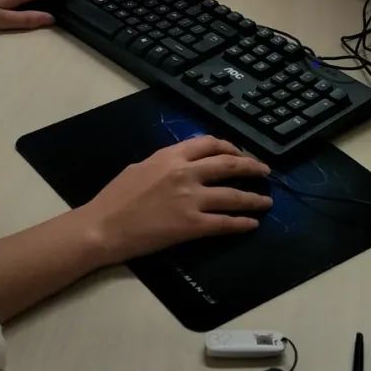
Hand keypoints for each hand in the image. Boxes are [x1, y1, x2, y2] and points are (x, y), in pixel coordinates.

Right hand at [82, 136, 271, 263]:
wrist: (104, 226)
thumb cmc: (115, 197)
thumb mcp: (140, 167)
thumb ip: (165, 163)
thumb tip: (181, 165)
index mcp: (171, 156)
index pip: (209, 144)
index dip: (230, 147)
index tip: (240, 153)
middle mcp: (185, 173)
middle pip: (229, 165)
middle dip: (251, 167)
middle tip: (265, 172)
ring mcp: (190, 200)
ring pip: (233, 195)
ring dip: (254, 198)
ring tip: (266, 201)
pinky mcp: (191, 226)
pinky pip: (224, 223)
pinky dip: (241, 223)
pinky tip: (252, 224)